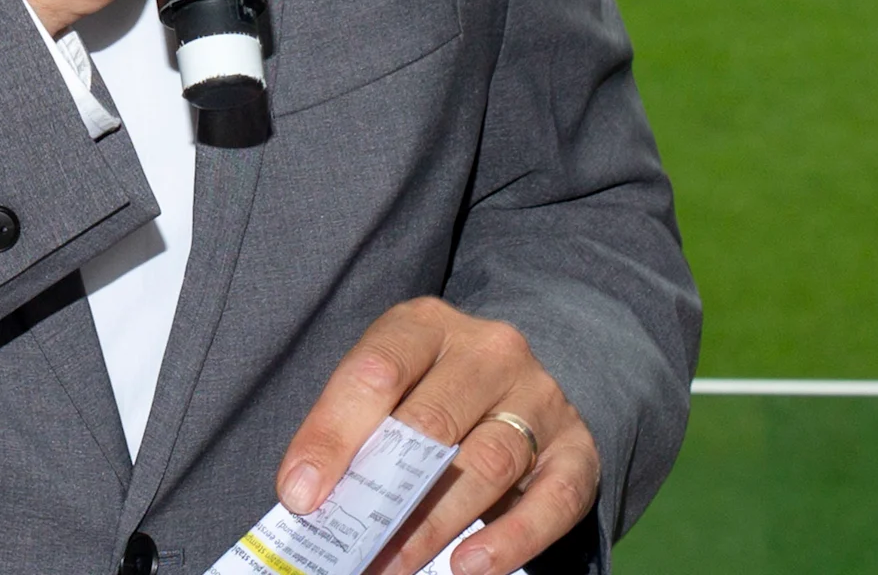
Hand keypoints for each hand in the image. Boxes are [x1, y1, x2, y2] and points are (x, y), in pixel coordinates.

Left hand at [278, 301, 599, 574]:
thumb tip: (308, 497)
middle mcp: (490, 351)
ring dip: (432, 526)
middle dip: (382, 495)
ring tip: (391, 568)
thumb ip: (356, 434)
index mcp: (428, 325)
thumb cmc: (433, 396)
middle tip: (348, 549)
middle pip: (432, 422)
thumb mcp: (392, 391)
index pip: (377, 370)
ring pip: (487, 462)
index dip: (333, 435)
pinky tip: (469, 566)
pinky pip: (551, 499)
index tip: (301, 496)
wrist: (521, 390)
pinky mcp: (576, 450)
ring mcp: (540, 398)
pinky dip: (510, 539)